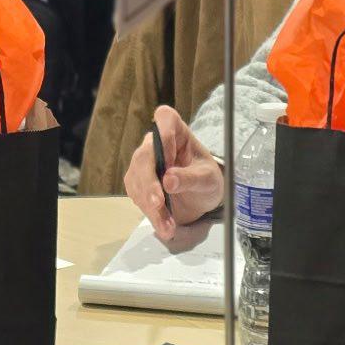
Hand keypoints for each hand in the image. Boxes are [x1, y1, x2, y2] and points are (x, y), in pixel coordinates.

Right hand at [124, 105, 223, 238]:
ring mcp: (144, 163)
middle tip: (159, 204)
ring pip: (137, 179)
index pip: (165, 118)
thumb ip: (191, 178)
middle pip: (144, 155)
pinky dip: (149, 213)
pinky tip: (163, 225)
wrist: (200, 199)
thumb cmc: (207, 180)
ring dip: (150, 205)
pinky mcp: (137, 181)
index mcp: (178, 132)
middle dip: (150, 182)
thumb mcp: (207, 179)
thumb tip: (169, 180)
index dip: (164, 135)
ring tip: (168, 226)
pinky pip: (136, 195)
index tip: (169, 160)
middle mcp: (157, 144)